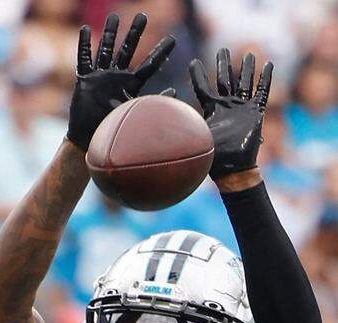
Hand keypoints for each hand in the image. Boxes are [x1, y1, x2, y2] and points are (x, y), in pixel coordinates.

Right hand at [67, 12, 175, 149]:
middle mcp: (117, 77)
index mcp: (131, 84)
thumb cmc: (113, 128)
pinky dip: (84, 45)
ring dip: (110, 33)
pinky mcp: (85, 80)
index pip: (149, 65)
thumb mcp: (136, 112)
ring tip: (114, 17)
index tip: (173, 39)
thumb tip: (175, 92)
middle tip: (142, 16)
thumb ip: (154, 101)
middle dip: (135, 33)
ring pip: (106, 50)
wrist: (90, 139)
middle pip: (127, 50)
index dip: (160, 53)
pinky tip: (86, 30)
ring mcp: (100, 77)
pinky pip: (83, 59)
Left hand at [189, 49, 272, 180]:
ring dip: (247, 70)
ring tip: (249, 54)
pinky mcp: (255, 113)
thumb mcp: (196, 139)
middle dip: (224, 65)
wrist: (232, 169)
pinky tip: (268, 65)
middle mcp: (226, 106)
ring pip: (245, 83)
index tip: (193, 62)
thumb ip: (183, 130)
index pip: (204, 88)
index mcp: (211, 110)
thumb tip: (158, 128)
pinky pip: (262, 93)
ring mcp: (242, 109)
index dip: (199, 75)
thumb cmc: (211, 158)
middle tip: (223, 49)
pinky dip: (265, 80)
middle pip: (225, 80)